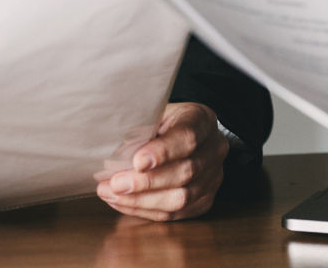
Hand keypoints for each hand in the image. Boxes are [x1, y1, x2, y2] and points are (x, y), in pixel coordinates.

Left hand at [96, 103, 229, 221]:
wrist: (183, 133)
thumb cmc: (162, 122)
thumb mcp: (153, 113)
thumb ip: (141, 128)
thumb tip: (112, 149)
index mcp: (202, 120)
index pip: (187, 137)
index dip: (163, 152)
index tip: (137, 162)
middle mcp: (214, 149)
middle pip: (185, 171)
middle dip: (146, 182)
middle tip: (116, 184)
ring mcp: (213, 177)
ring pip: (181, 198)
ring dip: (142, 200)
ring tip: (113, 195)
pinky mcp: (204, 200)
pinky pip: (176, 213)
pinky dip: (146, 210)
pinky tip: (124, 202)